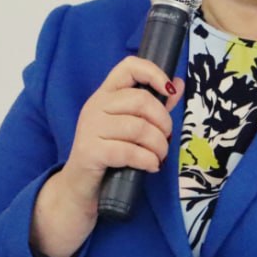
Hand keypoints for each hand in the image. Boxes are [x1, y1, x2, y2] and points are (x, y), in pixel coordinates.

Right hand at [30, 57, 183, 256]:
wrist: (79, 189)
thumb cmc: (109, 155)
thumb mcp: (131, 127)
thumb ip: (153, 106)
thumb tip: (177, 84)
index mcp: (106, 95)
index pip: (128, 66)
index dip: (153, 72)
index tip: (169, 90)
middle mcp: (95, 106)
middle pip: (141, 100)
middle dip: (163, 122)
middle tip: (165, 140)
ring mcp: (90, 128)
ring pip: (138, 128)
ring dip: (158, 146)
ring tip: (159, 157)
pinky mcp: (90, 152)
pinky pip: (128, 151)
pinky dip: (147, 160)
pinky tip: (151, 166)